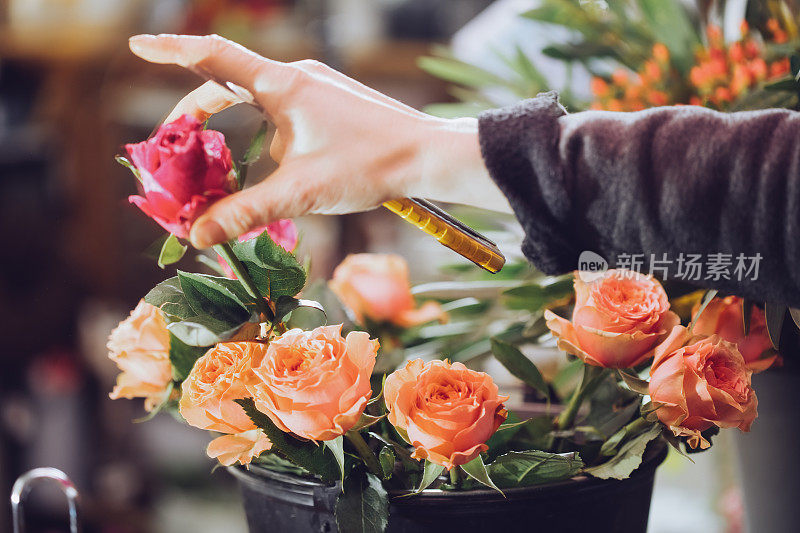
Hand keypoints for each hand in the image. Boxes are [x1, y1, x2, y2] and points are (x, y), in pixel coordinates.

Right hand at [128, 34, 510, 248]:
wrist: (429, 156)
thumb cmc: (371, 166)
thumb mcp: (301, 192)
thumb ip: (246, 212)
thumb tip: (198, 235)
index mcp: (283, 85)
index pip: (214, 58)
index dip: (171, 52)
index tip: (137, 46)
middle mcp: (297, 76)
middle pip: (230, 83)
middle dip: (197, 112)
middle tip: (174, 141)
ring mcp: (317, 88)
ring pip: (258, 101)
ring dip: (234, 130)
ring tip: (220, 169)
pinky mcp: (331, 104)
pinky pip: (284, 111)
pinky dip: (264, 135)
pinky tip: (277, 169)